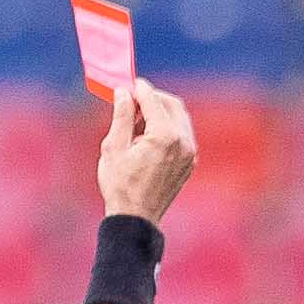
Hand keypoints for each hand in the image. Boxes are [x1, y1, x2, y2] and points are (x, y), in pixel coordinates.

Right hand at [94, 78, 196, 221]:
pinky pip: (182, 133)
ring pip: (179, 117)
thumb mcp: (114, 147)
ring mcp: (189, 153)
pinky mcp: (189, 161)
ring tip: (137, 122)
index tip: (127, 85)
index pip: (153, 99)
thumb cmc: (120, 186)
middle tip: (132, 100)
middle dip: (152, 97)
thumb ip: (121, 116)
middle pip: (172, 104)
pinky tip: (148, 136)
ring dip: (161, 112)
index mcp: (164, 136)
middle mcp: (183, 142)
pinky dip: (168, 127)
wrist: (136, 219)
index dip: (138, 89)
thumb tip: (123, 93)